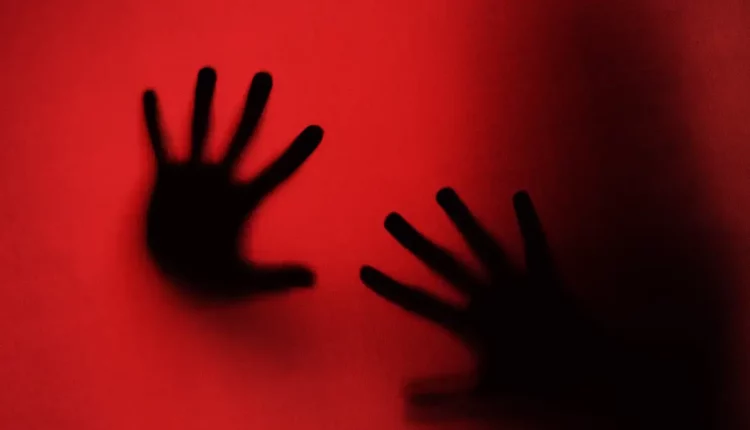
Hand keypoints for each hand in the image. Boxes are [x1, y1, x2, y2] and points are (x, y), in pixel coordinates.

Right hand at [142, 67, 322, 298]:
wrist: (172, 277)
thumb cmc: (211, 277)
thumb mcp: (245, 280)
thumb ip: (277, 277)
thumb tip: (314, 280)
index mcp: (244, 200)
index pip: (278, 171)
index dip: (297, 152)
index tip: (317, 129)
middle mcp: (222, 181)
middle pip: (242, 134)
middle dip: (254, 106)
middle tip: (266, 76)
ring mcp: (194, 177)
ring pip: (201, 129)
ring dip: (205, 100)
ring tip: (210, 70)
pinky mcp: (167, 181)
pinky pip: (160, 144)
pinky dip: (155, 122)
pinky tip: (151, 95)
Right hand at [360, 188, 607, 410]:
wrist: (582, 373)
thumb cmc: (533, 381)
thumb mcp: (484, 390)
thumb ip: (444, 393)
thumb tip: (407, 398)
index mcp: (471, 323)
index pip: (419, 303)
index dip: (390, 287)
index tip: (364, 270)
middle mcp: (488, 297)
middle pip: (444, 266)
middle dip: (415, 242)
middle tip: (391, 219)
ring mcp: (515, 285)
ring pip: (482, 246)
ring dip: (462, 220)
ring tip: (443, 193)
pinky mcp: (543, 278)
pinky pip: (534, 246)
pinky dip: (528, 221)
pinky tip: (520, 195)